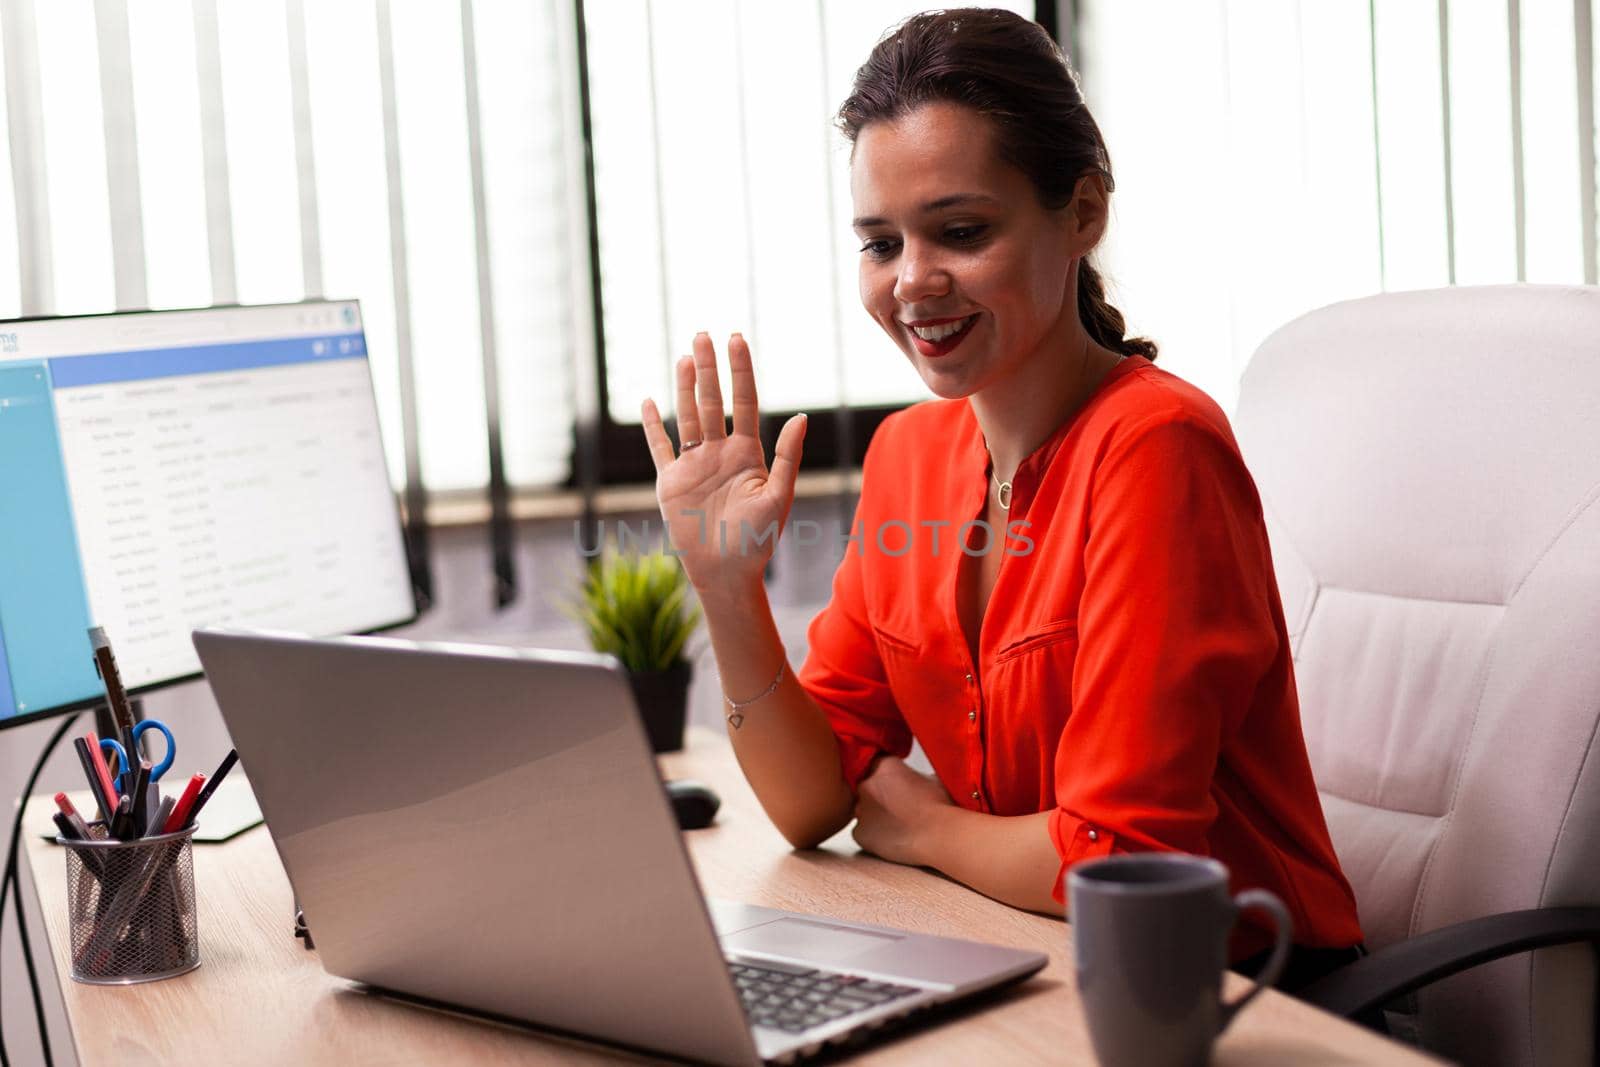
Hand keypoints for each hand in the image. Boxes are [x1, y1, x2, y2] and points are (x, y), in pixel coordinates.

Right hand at [641, 333, 806, 598]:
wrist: (726, 573)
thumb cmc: (758, 540)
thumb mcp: (778, 497)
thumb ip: (787, 457)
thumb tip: (802, 417)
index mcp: (748, 454)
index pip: (745, 402)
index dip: (740, 371)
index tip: (736, 340)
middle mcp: (720, 453)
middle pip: (713, 402)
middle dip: (709, 368)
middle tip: (703, 334)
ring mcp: (694, 465)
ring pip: (688, 417)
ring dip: (685, 388)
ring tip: (685, 357)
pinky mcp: (671, 482)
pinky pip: (660, 448)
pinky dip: (653, 426)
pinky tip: (649, 402)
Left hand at [851, 756, 955, 866]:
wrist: (940, 836)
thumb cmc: (941, 807)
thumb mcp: (932, 778)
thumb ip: (914, 774)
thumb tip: (915, 778)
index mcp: (883, 766)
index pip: (876, 763)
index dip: (888, 774)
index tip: (899, 783)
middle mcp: (866, 784)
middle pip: (866, 785)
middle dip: (879, 792)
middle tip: (899, 804)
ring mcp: (860, 809)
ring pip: (862, 808)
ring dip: (875, 813)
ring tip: (898, 822)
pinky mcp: (859, 833)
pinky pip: (862, 831)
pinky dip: (873, 834)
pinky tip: (892, 836)